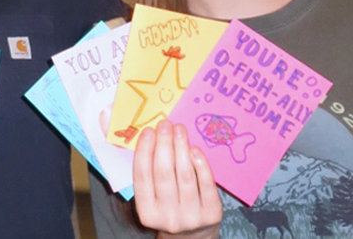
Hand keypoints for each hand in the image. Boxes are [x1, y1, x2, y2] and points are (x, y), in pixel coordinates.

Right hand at [132, 120, 220, 238]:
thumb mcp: (152, 197)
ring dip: (181, 148)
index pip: (142, 177)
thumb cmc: (168, 206)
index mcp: (146, 212)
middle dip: (164, 145)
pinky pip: (206, 184)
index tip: (148, 131)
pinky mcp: (211, 214)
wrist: (192, 234)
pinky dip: (200, 164)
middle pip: (164, 174)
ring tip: (179, 130)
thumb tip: (146, 136)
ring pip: (185, 176)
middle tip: (165, 124)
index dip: (144, 152)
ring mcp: (190, 217)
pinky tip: (194, 149)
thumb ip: (147, 172)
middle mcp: (167, 217)